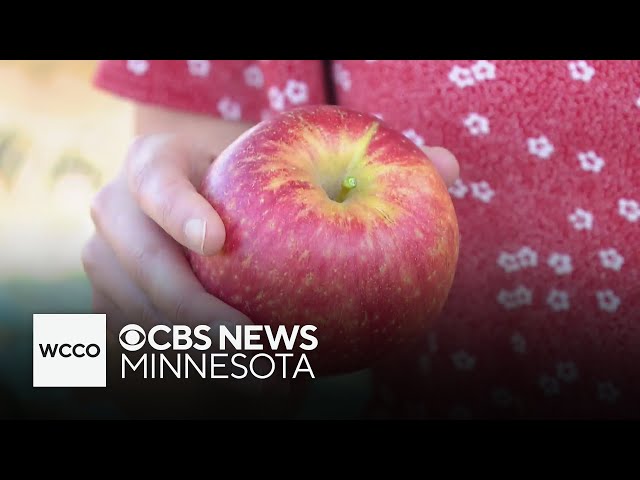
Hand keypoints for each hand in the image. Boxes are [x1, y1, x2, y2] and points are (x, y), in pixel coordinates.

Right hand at [80, 132, 458, 415]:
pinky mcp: (113, 309)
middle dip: (200, 324)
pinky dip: (185, 382)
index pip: (153, 180)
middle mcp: (118, 214)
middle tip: (271, 362)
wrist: (199, 198)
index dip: (177, 210)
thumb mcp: (293, 157)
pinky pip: (138, 355)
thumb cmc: (254, 177)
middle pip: (139, 270)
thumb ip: (363, 163)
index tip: (219, 241)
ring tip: (278, 391)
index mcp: (155, 163)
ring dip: (198, 368)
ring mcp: (106, 266)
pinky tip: (248, 402)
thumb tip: (450, 169)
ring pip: (135, 325)